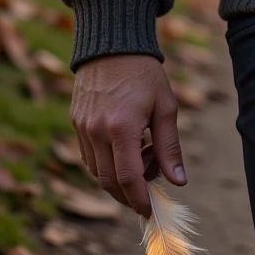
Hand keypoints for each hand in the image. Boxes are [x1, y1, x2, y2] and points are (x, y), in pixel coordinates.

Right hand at [70, 54, 185, 217]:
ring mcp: (82, 128)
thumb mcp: (165, 107)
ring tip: (142, 155)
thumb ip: (170, 147)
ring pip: (96, 171)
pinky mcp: (75, 122)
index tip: (149, 211)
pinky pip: (88, 156)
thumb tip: (178, 181)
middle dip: (128, 194)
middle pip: (108, 182)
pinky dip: (105, 163)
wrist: (113, 44)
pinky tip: (125, 148)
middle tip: (149, 187)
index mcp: (122, 128)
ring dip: (117, 178)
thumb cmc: (144, 74)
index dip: (138, 200)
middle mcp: (96, 131)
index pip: (127, 179)